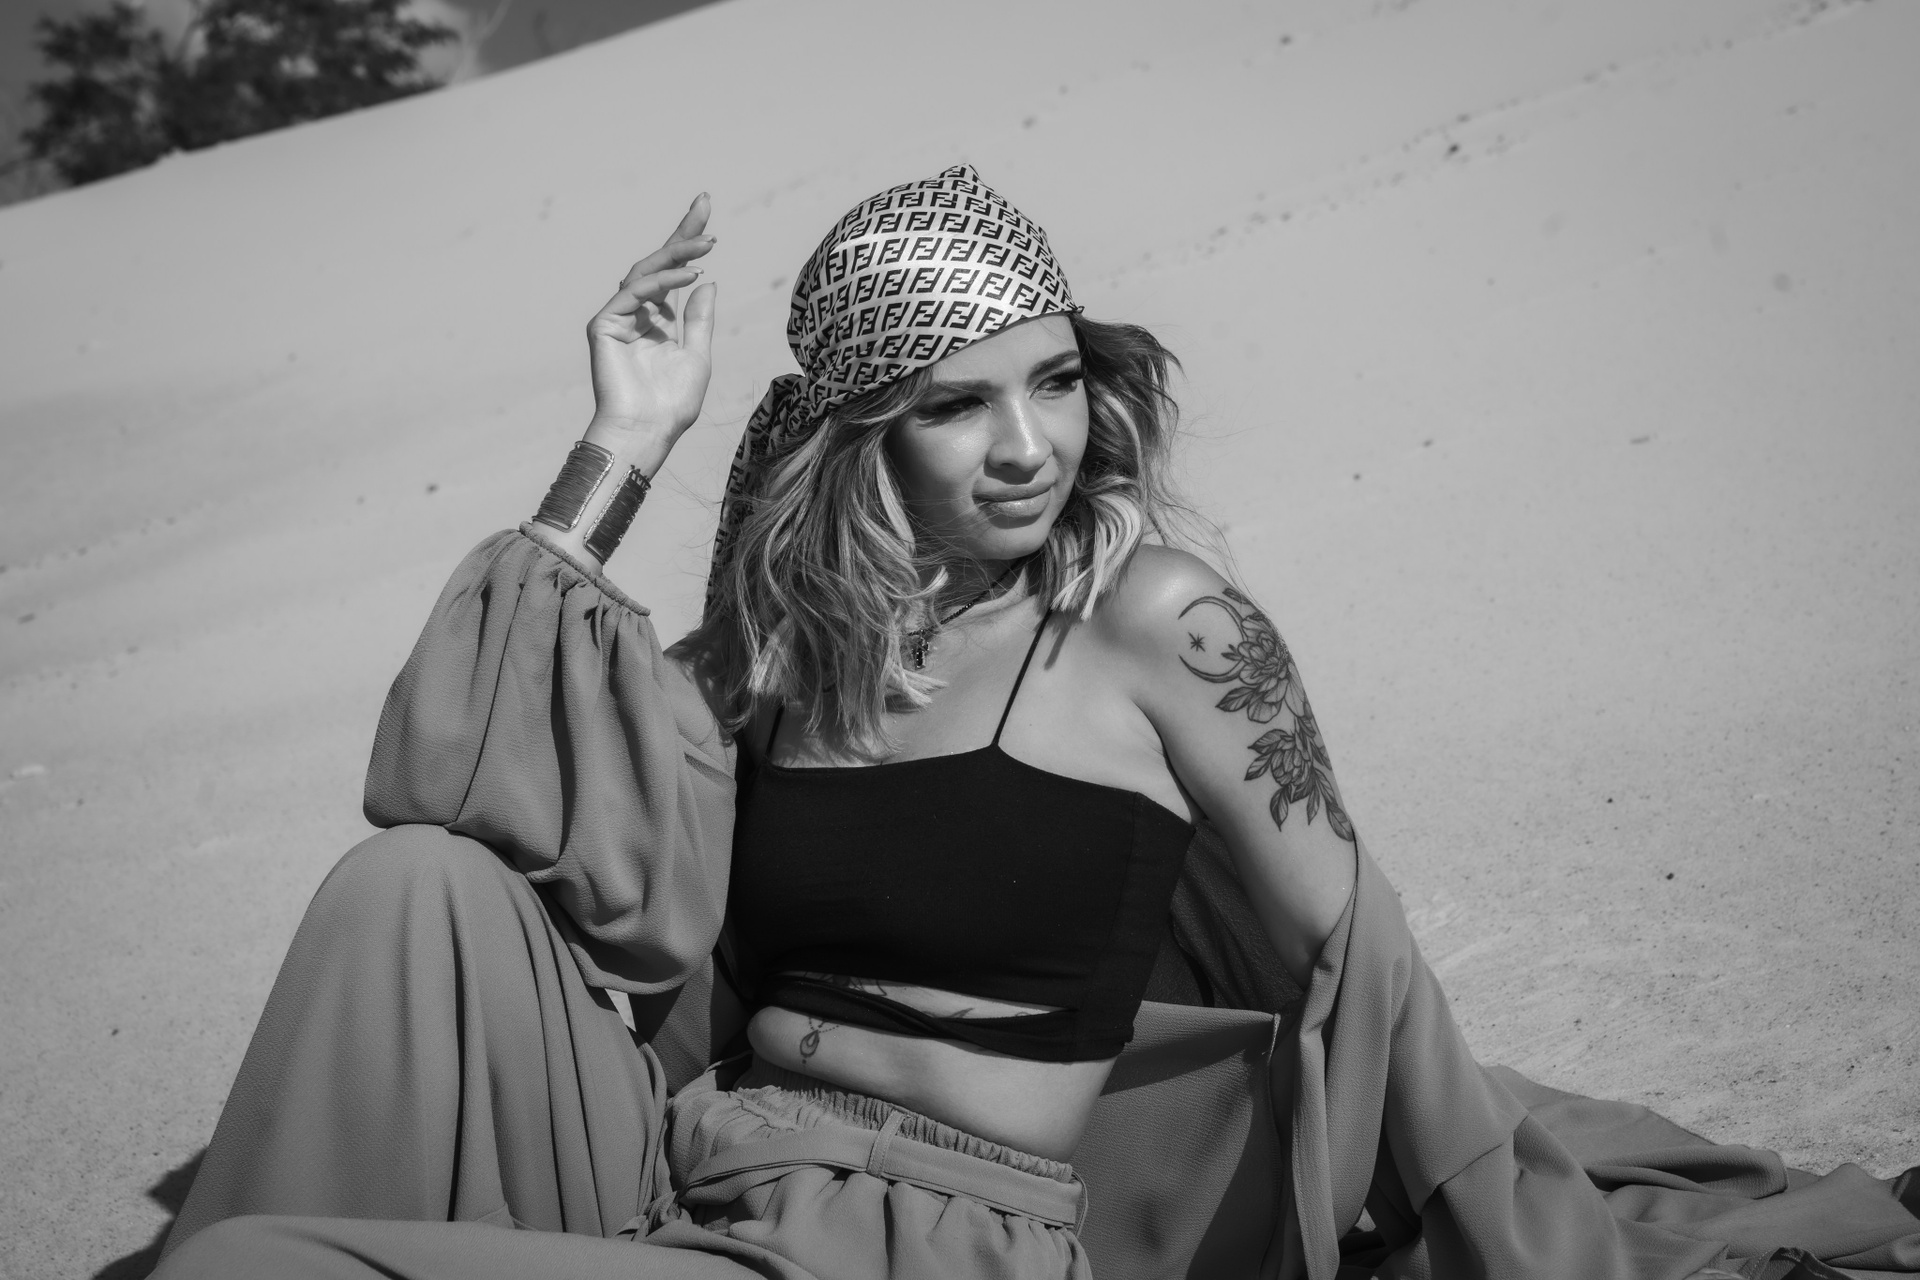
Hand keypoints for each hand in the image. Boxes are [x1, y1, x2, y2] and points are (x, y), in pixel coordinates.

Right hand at [585, 193, 718, 459]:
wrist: (646, 431)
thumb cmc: (671, 404)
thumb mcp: (698, 355)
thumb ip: (699, 319)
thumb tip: (707, 281)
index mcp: (657, 321)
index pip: (674, 273)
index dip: (688, 243)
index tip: (706, 213)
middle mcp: (635, 314)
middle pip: (658, 263)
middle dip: (682, 233)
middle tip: (704, 203)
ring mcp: (617, 318)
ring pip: (646, 273)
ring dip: (677, 254)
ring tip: (707, 243)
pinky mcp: (603, 325)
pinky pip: (635, 293)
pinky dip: (663, 282)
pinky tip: (690, 275)